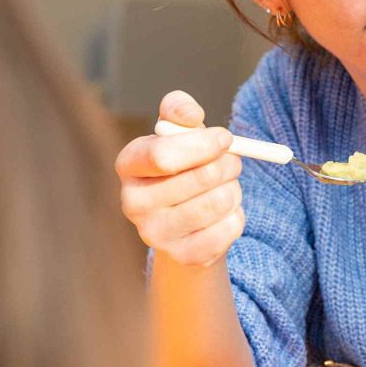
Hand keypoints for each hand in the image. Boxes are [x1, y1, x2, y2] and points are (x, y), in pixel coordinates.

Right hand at [116, 90, 243, 265]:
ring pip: (218, 202)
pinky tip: (223, 213)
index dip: (203, 144)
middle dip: (228, 164)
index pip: (163, 156)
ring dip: (234, 189)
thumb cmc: (182, 164)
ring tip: (226, 187)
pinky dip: (237, 215)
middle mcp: (132, 203)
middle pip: (198, 178)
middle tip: (234, 162)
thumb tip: (190, 116)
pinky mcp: (182, 256)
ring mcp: (155, 234)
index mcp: (129, 164)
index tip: (225, 139)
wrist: (184, 219)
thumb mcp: (178, 131)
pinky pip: (229, 228)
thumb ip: (179, 110)